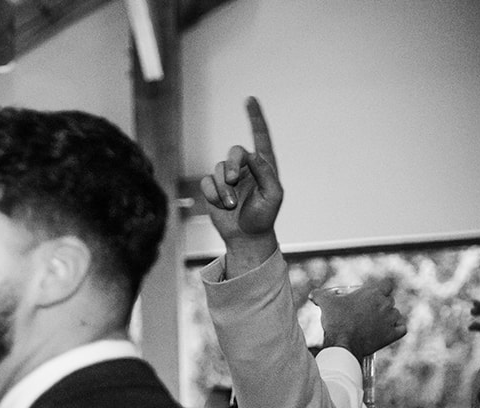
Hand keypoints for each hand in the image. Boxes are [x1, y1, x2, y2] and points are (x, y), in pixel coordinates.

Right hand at [200, 97, 282, 272]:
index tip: (250, 99)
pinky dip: (213, 194)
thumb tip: (252, 154)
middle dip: (231, 165)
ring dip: (224, 189)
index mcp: (264, 165)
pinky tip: (221, 205)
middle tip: (232, 181)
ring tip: (231, 204)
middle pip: (234, 152)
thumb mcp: (273, 194)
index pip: (260, 136)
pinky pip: (207, 183)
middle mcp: (245, 168)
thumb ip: (266, 172)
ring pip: (218, 170)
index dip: (255, 118)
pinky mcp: (213, 190)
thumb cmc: (264, 216)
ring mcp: (227, 179)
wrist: (246, 236)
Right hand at [310, 277, 406, 358]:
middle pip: (389, 300)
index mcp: (374, 293)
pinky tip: (388, 330)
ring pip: (395, 314)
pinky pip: (401, 329)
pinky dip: (397, 329)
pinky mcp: (392, 334)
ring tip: (374, 323)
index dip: (380, 289)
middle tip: (366, 312)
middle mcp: (386, 304)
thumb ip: (320, 295)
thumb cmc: (336, 321)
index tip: (371, 295)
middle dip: (380, 305)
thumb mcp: (325, 304)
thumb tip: (312, 294)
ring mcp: (391, 319)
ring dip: (388, 317)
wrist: (342, 344)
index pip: (386, 284)